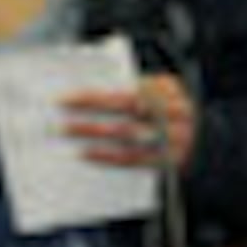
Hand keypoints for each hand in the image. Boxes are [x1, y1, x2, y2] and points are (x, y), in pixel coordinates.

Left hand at [62, 74, 195, 175]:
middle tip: (58, 125)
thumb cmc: (153, 102)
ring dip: (94, 139)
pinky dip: (108, 158)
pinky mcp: (172, 159)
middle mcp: (176, 113)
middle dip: (89, 120)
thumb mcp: (144, 87)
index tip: (62, 101)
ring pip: (129, 138)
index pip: (123, 93)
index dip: (92, 98)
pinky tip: (86, 154)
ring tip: (68, 139)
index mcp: (166, 89)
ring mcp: (177, 138)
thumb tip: (75, 95)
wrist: (188, 126)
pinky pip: (136, 160)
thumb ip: (117, 86)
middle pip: (124, 117)